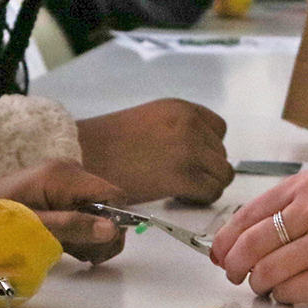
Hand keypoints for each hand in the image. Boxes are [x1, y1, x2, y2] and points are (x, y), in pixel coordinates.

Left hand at [0, 159, 127, 263]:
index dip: (115, 222)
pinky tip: (68, 244)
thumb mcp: (35, 226)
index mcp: (65, 175)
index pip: (113, 195)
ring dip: (91, 235)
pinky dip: (81, 230)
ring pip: (98, 211)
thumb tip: (113, 229)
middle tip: (86, 258)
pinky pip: (84, 210)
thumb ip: (73, 227)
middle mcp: (71, 171)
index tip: (99, 249)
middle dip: (102, 234)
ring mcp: (66, 180)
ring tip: (73, 253)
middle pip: (108, 204)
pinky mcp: (61, 190)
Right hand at [76, 98, 233, 204]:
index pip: (219, 129)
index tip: (192, 160)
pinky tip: (177, 197)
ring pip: (222, 174)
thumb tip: (200, 154)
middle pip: (221, 154)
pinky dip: (199, 199)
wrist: (85, 156)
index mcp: (181, 108)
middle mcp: (190, 124)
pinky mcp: (183, 175)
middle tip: (182, 180)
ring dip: (206, 185)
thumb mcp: (150, 120)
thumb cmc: (109, 143)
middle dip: (206, 169)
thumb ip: (178, 129)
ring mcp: (189, 149)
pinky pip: (212, 192)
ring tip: (181, 190)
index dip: (208, 148)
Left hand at [208, 169, 307, 304]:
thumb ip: (272, 215)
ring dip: (259, 283)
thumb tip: (223, 248)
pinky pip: (293, 289)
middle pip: (254, 245)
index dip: (225, 240)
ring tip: (263, 284)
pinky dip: (282, 294)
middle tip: (235, 275)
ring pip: (270, 270)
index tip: (218, 255)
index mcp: (304, 186)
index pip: (248, 215)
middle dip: (236, 266)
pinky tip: (286, 290)